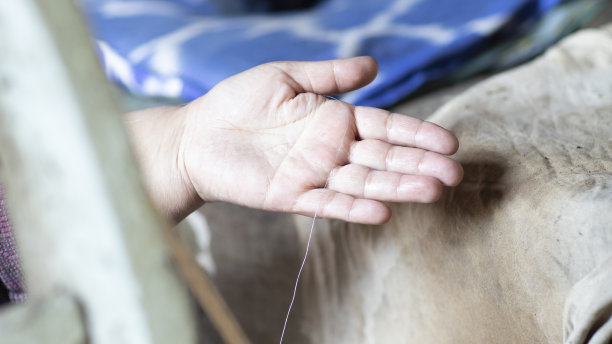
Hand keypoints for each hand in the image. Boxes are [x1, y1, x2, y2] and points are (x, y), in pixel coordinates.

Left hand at [178, 57, 461, 223]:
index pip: (386, 127)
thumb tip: (375, 66)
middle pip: (384, 158)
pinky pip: (328, 203)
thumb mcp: (286, 77)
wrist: (196, 135)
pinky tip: (381, 212)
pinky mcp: (292, 196)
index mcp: (334, 119)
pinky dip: (354, 208)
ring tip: (432, 192)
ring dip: (397, 188)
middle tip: (455, 174)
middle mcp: (331, 149)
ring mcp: (314, 174)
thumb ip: (330, 76)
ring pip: (364, 182)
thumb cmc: (238, 101)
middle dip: (419, 165)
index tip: (449, 142)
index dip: (417, 134)